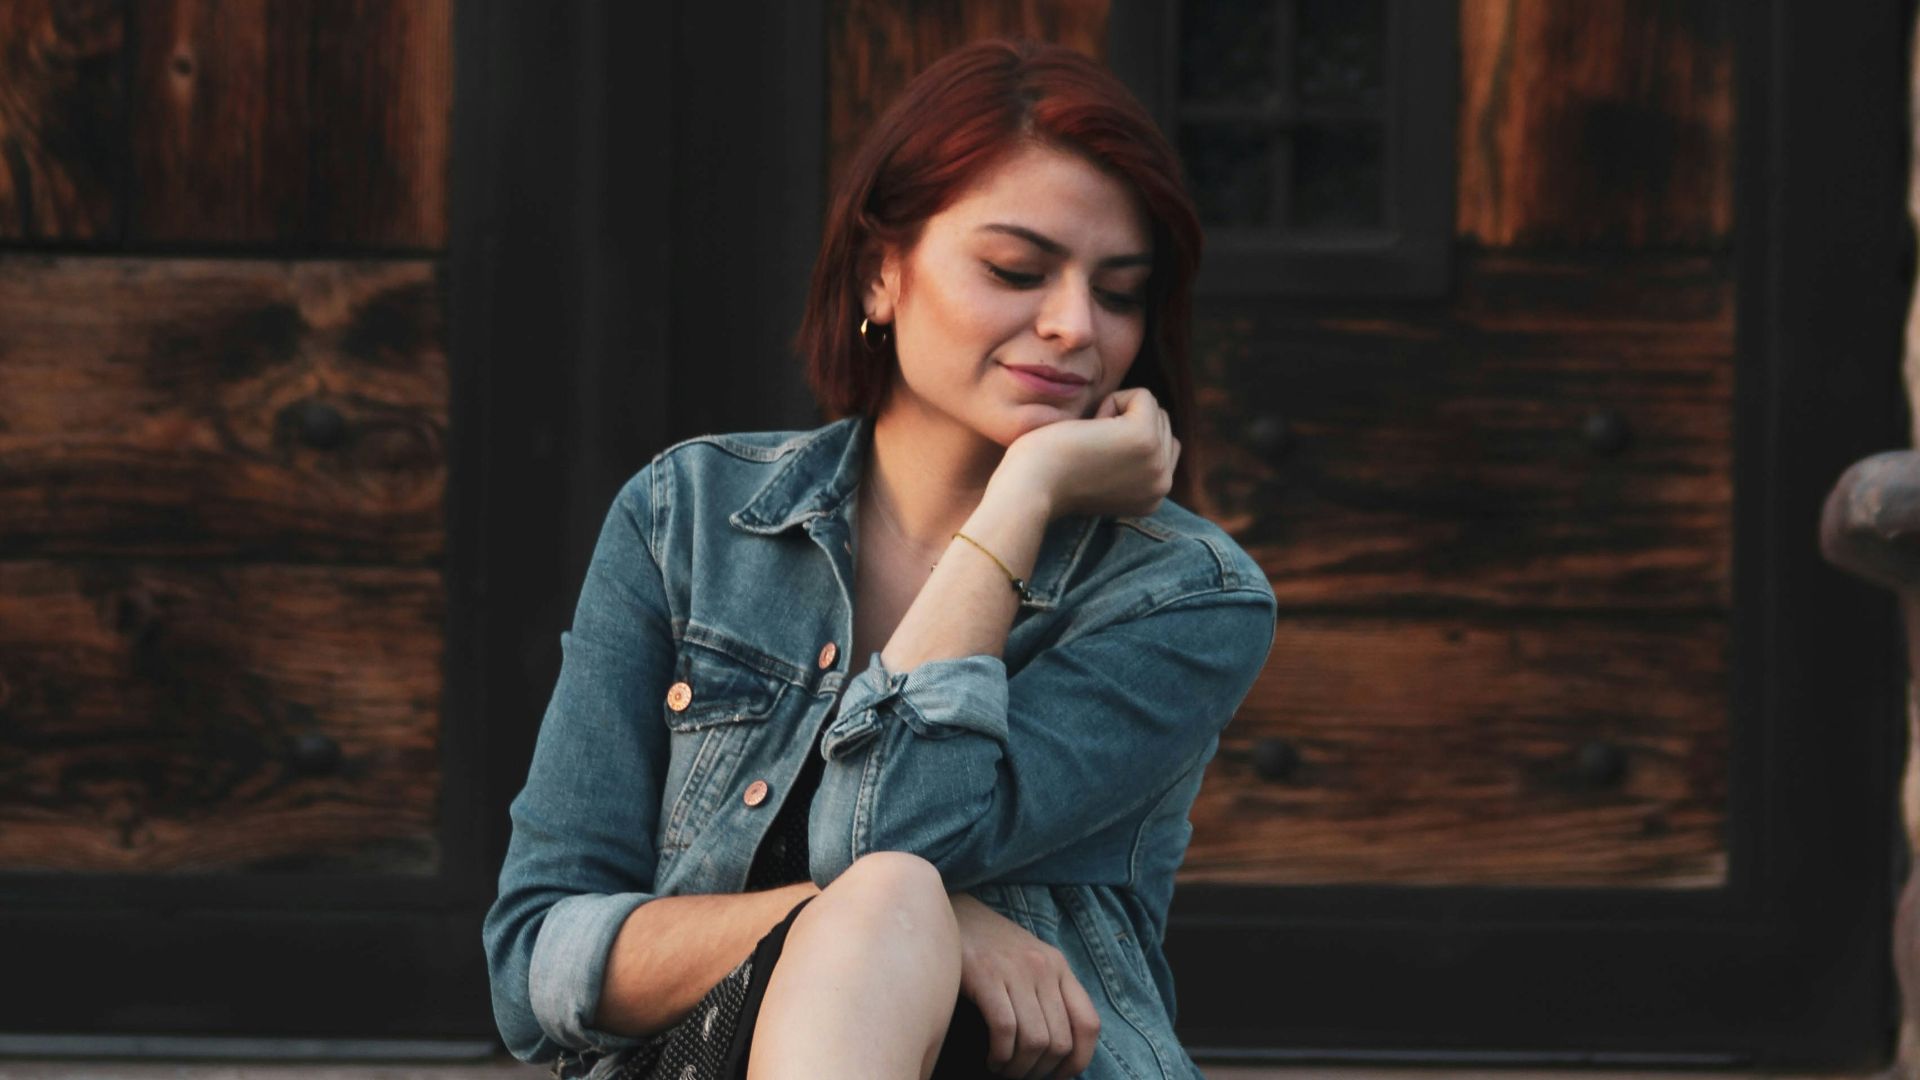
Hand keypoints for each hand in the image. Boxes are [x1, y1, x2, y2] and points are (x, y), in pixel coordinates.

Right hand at [951, 892, 1100, 1078]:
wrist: (951, 910)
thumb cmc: (988, 945)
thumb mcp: (1029, 959)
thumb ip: (1046, 992)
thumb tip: (1054, 1047)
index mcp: (1059, 966)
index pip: (1088, 1024)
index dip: (1078, 1060)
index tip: (1058, 1076)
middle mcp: (1044, 968)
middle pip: (1060, 1040)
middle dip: (1041, 1071)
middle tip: (1022, 1076)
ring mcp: (1016, 970)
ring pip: (1035, 1040)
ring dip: (1019, 1068)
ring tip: (1003, 1069)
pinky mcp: (986, 975)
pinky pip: (1005, 1029)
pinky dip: (1000, 1054)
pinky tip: (991, 1058)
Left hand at [994, 387, 1178, 519]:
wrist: (1029, 487)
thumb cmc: (1049, 475)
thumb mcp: (1101, 473)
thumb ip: (1126, 459)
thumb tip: (1128, 422)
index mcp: (1153, 498)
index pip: (1162, 445)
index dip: (1124, 438)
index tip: (1092, 461)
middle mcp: (1163, 485)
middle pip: (1161, 423)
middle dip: (1123, 424)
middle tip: (1088, 452)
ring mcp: (1157, 464)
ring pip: (1153, 409)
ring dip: (1116, 414)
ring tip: (1089, 443)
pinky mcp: (1146, 439)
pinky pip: (1143, 395)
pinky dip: (1111, 401)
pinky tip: (1088, 430)